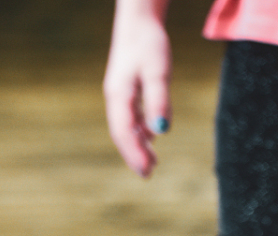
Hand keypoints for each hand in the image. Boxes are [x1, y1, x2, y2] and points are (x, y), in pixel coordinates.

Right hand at [103, 1, 172, 176]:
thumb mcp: (158, 73)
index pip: (123, 132)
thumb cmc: (149, 43)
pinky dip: (140, 129)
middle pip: (122, 131)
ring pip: (127, 124)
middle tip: (148, 174)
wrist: (139, 19)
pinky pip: (131, 115)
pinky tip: (151, 137)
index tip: (145, 172)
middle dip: (134, 154)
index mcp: (118, 94)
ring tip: (152, 163)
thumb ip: (159, 101)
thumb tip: (162, 131)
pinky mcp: (128, 86)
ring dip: (138, 144)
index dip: (133, 153)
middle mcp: (116, 95)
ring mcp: (120, 91)